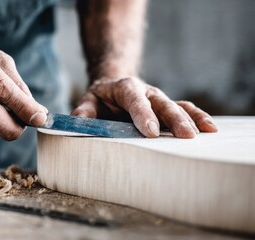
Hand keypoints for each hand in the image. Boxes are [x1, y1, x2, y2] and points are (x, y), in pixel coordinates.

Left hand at [71, 77, 217, 137]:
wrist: (113, 87)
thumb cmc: (99, 99)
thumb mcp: (87, 101)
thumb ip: (83, 112)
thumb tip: (78, 123)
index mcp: (125, 88)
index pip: (134, 99)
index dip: (143, 114)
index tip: (150, 132)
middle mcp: (146, 92)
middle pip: (162, 103)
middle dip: (173, 119)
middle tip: (185, 136)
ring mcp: (158, 100)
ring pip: (177, 106)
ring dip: (190, 119)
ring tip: (204, 133)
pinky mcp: (166, 108)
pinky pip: (185, 110)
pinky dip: (197, 118)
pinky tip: (211, 129)